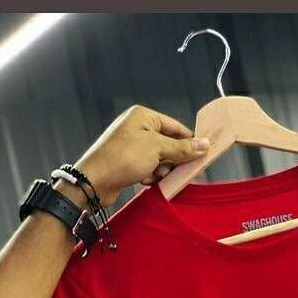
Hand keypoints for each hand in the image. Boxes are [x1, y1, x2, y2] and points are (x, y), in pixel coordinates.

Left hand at [55, 104, 209, 206]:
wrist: (94, 181)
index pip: (177, 127)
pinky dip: (151, 175)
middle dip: (172, 160)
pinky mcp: (129, 161)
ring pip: (161, 159)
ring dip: (161, 170)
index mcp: (144, 116)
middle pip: (170, 144)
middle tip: (172, 170)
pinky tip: (144, 180)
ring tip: (153, 175)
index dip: (190, 142)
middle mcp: (138, 128)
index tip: (201, 156)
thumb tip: (203, 144)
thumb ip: (182, 148)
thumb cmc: (120, 158)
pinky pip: (150, 167)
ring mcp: (133, 145)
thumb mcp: (157, 149)